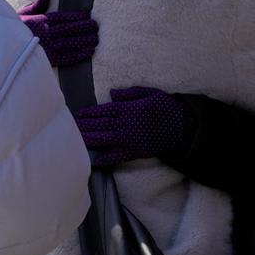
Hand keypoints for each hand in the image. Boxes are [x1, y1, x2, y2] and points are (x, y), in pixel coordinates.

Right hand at [16, 0, 97, 67]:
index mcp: (39, 20)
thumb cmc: (8, 31)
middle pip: (69, 29)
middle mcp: (45, 33)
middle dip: (84, 28)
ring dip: (85, 41)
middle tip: (96, 27)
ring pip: (71, 42)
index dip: (76, 17)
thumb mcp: (20, 14)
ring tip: (96, 38)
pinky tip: (89, 52)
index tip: (87, 16)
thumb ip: (35, 5)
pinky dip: (79, 54)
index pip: (62, 17)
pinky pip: (67, 57)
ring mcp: (47, 47)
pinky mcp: (48, 60)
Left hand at [73, 86, 191, 166]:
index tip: (79, 113)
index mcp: (129, 108)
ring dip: (89, 139)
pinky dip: (106, 159)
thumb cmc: (166, 107)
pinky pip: (117, 157)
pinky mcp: (135, 151)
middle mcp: (126, 124)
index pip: (104, 110)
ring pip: (104, 139)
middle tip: (72, 126)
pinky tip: (95, 161)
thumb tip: (111, 94)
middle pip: (100, 125)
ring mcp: (129, 139)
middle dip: (85, 125)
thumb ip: (129, 93)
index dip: (90, 112)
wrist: (182, 127)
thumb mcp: (149, 93)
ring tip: (77, 138)